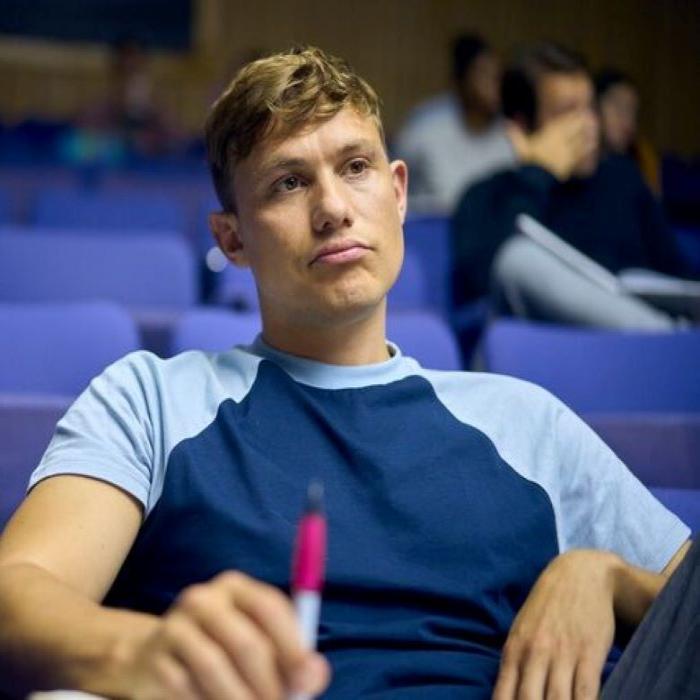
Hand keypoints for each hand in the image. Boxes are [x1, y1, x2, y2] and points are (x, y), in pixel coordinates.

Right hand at [125, 571, 330, 699]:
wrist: (156, 659)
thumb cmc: (224, 652)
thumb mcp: (261, 646)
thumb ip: (292, 659)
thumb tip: (314, 676)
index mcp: (236, 587)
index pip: (269, 607)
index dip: (292, 646)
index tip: (307, 681)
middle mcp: (204, 598)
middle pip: (245, 642)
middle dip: (268, 685)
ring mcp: (175, 625)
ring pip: (215, 668)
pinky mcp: (154, 657)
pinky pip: (185, 687)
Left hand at [493, 549, 617, 699]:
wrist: (580, 574)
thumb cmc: (547, 605)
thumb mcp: (522, 628)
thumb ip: (515, 662)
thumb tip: (505, 695)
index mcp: (514, 649)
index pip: (504, 696)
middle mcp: (535, 654)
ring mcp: (562, 655)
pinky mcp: (589, 655)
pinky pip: (586, 695)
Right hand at [507, 112, 598, 180]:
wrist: (534, 179)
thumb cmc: (526, 162)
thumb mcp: (519, 148)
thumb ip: (516, 136)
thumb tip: (507, 124)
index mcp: (549, 135)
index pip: (565, 123)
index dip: (574, 117)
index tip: (583, 111)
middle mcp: (560, 142)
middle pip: (575, 130)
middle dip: (584, 124)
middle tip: (592, 118)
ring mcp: (566, 154)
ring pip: (580, 141)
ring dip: (588, 135)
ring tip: (594, 131)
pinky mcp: (568, 165)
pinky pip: (580, 155)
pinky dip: (586, 150)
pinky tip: (591, 147)